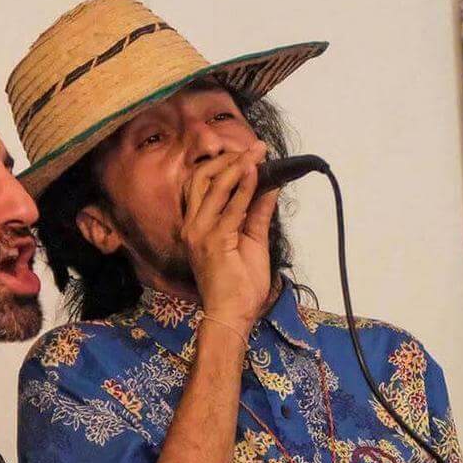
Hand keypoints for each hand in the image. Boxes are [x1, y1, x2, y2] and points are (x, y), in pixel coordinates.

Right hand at [183, 142, 279, 335]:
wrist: (232, 315)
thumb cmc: (239, 286)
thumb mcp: (252, 240)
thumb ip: (257, 212)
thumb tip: (270, 185)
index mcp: (196, 225)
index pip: (203, 184)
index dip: (225, 164)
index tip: (250, 153)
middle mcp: (193, 225)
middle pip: (202, 177)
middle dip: (229, 158)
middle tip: (256, 148)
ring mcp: (200, 232)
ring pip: (215, 185)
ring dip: (238, 165)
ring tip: (258, 153)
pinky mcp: (214, 240)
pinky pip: (232, 206)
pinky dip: (245, 187)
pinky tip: (257, 174)